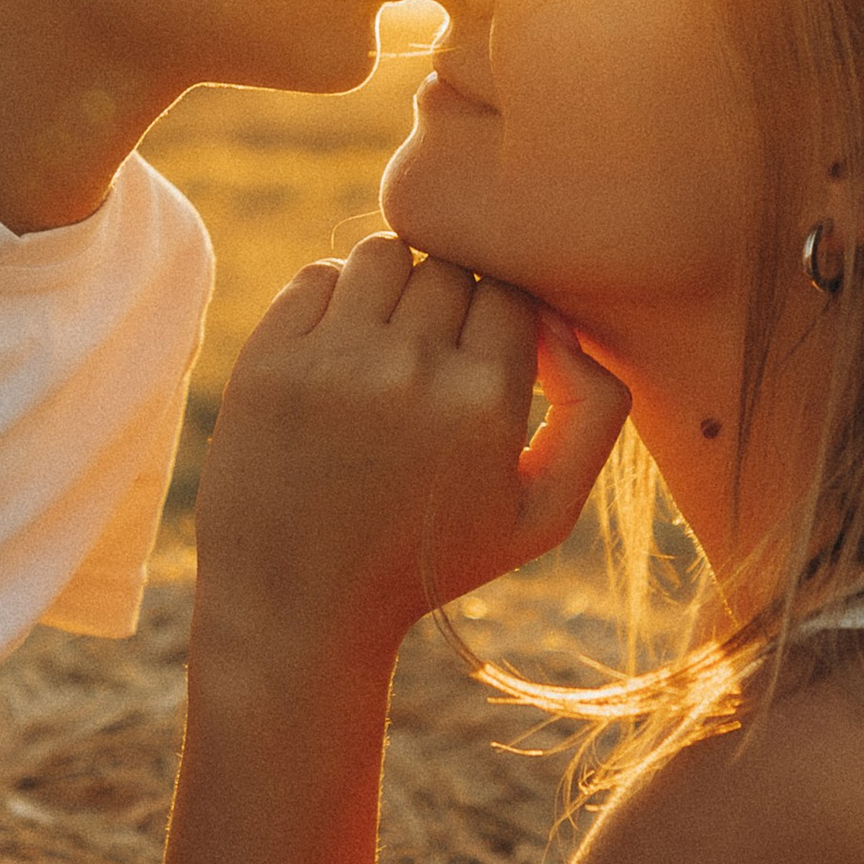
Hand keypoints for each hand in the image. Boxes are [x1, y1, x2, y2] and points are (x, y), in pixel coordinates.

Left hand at [193, 237, 630, 658]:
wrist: (300, 610)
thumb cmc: (430, 560)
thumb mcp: (544, 514)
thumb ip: (596, 411)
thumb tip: (566, 323)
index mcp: (485, 404)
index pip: (511, 292)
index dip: (500, 319)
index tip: (478, 360)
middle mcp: (410, 371)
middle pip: (449, 267)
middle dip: (446, 303)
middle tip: (428, 362)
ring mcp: (331, 363)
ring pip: (384, 254)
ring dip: (392, 286)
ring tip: (384, 342)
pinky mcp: (268, 362)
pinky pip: (316, 277)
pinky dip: (332, 300)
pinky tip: (336, 354)